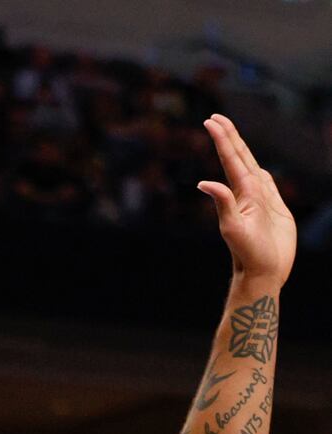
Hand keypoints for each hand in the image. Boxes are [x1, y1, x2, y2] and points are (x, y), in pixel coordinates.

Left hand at [199, 116, 296, 290]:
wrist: (263, 273)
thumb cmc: (248, 255)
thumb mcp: (233, 228)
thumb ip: (222, 204)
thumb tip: (204, 182)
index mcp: (240, 193)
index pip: (230, 159)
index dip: (222, 139)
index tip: (211, 120)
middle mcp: (248, 193)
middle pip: (238, 157)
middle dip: (228, 136)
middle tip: (216, 118)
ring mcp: (260, 200)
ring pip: (251, 166)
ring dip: (241, 149)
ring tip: (231, 134)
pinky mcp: (273, 208)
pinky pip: (266, 182)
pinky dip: (258, 170)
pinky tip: (254, 166)